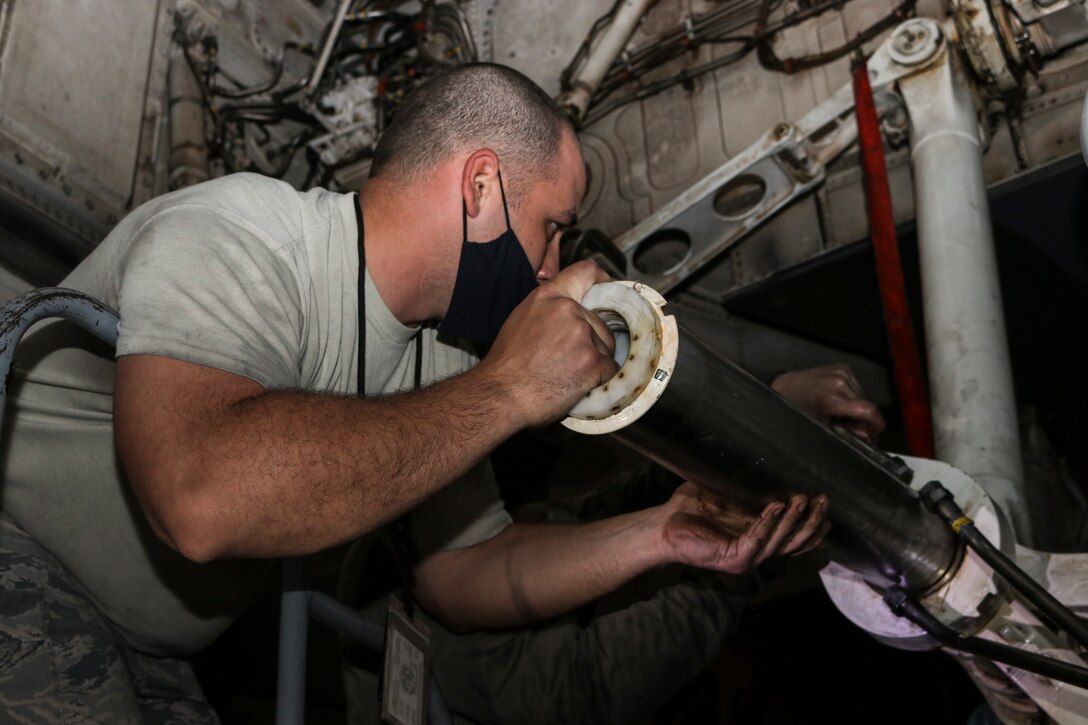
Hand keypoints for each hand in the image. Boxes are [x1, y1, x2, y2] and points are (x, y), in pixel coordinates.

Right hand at [480, 260, 619, 427]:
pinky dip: (600, 378)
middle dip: (594, 340)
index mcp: (548, 296)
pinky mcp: (593, 361)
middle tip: (571, 359)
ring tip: (568, 374)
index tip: (609, 288)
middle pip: (600, 321)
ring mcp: (582, 335)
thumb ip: (548, 310)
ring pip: (607, 346)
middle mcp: (568, 310)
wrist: (500, 395)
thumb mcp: (522, 320)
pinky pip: (610, 368)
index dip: (603, 280)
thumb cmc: (506, 365)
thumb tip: (570, 311)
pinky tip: (578, 384)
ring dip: (596, 360)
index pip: (585, 272)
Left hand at [658, 483, 828, 573]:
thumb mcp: (726, 492)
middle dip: (811, 521)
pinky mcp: (734, 558)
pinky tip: (774, 507)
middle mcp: (758, 549)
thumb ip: (747, 484)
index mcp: (760, 536)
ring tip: (803, 499)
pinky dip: (767, 523)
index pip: (796, 538)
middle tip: (822, 500)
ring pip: (780, 542)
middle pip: (796, 542)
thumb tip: (766, 456)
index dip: (814, 526)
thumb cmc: (692, 506)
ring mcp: (747, 557)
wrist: (663, 523)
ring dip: (793, 520)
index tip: (827, 508)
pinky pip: (757, 540)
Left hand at [771, 363, 884, 442]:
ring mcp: (840, 371)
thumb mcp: (820, 427)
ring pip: (863, 396)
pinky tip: (836, 401)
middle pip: (867, 405)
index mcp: (832, 397)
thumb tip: (867, 436)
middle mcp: (838, 380)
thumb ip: (847, 433)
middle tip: (847, 426)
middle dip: (861, 419)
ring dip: (856, 407)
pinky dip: (850, 396)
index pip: (869, 410)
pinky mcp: (841, 367)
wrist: (784, 388)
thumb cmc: (796, 408)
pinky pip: (856, 387)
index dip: (876, 426)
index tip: (873, 434)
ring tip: (837, 413)